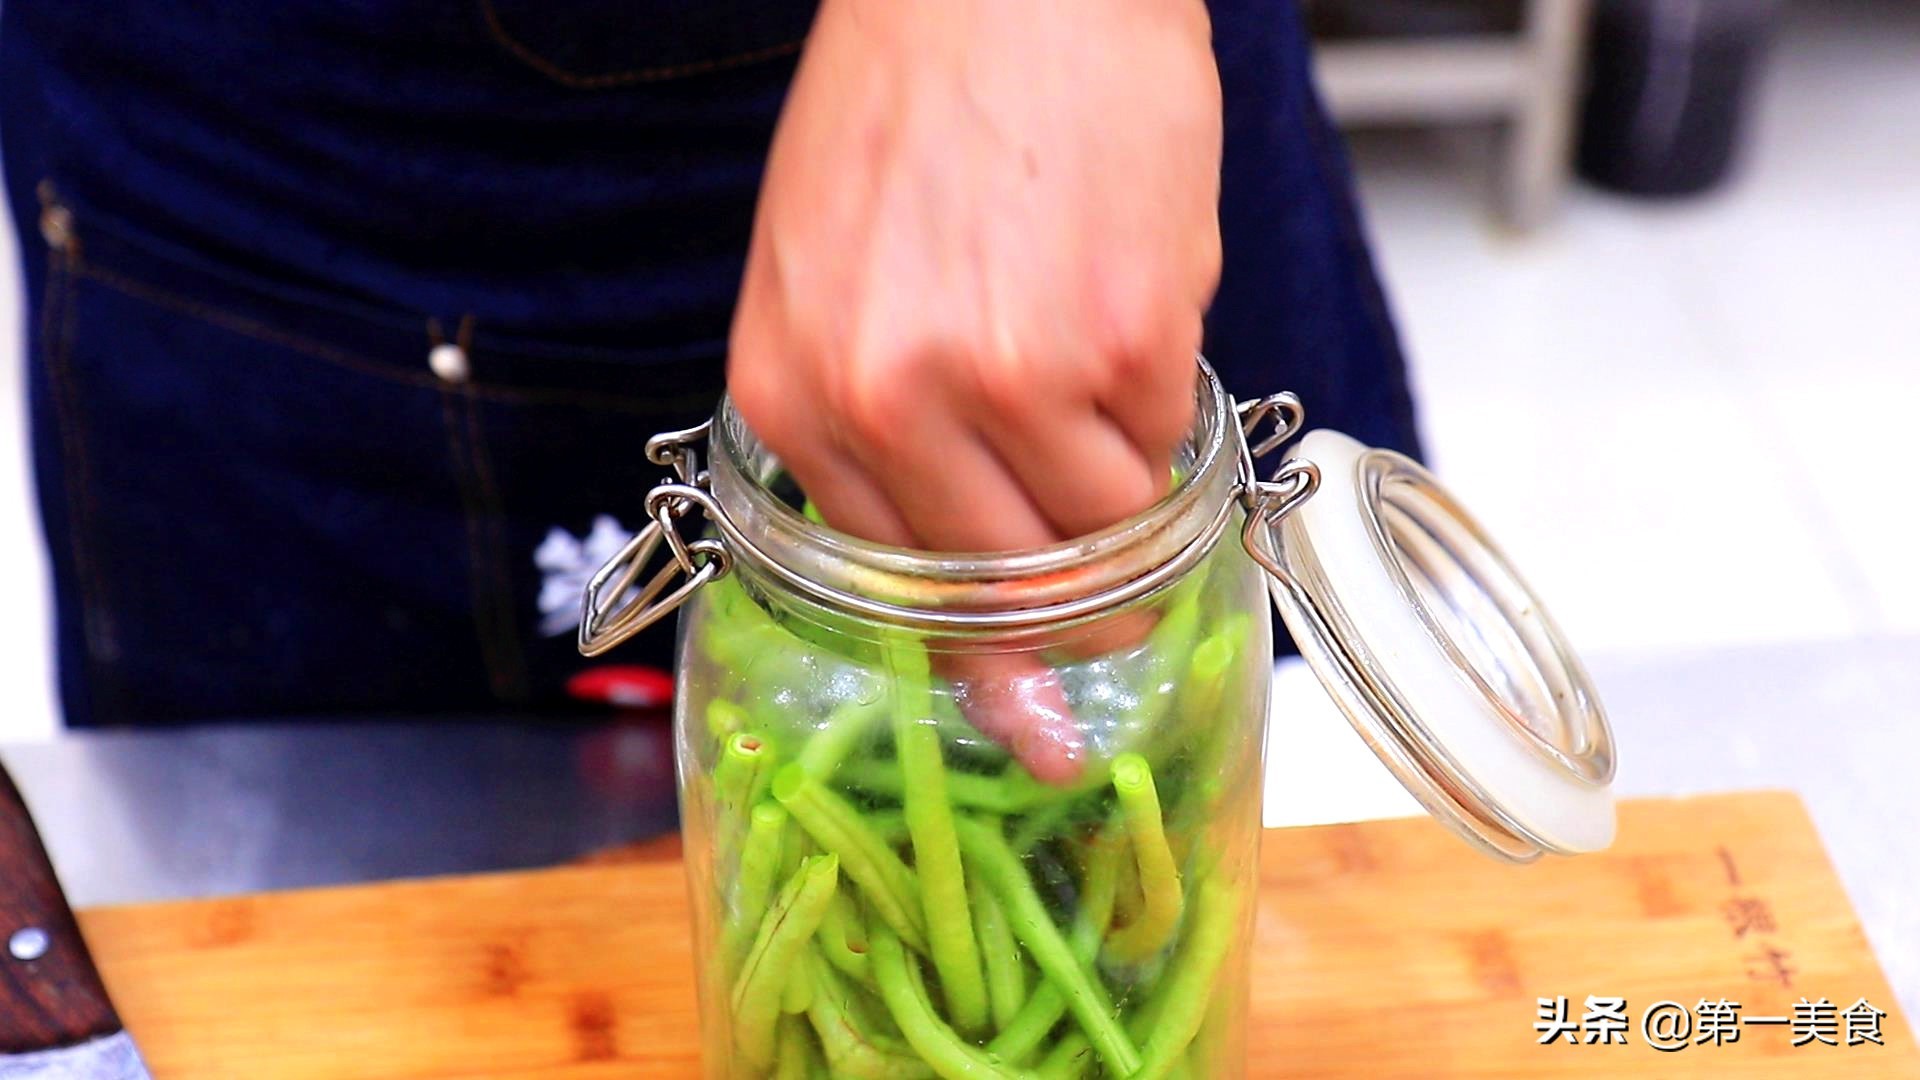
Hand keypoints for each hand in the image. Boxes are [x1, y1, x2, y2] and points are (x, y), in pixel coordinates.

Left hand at [728, 0, 1222, 781]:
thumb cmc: (914, 107)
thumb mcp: (826, 281)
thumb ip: (873, 439)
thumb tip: (953, 589)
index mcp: (796, 392)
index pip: (899, 595)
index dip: (986, 658)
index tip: (1032, 712)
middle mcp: (888, 399)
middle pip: (1012, 596)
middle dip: (1082, 606)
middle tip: (1124, 583)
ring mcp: (1007, 371)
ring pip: (1108, 538)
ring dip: (1131, 489)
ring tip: (1106, 380)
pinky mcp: (1122, 333)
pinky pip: (1170, 446)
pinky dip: (1167, 407)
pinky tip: (1130, 310)